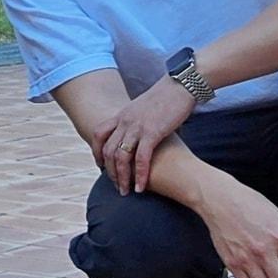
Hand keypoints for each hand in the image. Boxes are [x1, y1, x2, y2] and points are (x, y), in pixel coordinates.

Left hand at [92, 77, 194, 193]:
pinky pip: (141, 158)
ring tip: (125, 191)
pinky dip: (140, 175)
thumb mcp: (144, 107)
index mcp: (122, 114)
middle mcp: (125, 121)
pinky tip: (141, 187)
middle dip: (109, 171)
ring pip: (121, 157)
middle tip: (115, 186)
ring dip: (121, 177)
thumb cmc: (167, 97)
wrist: (181, 85)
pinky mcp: (153, 132)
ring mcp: (137, 127)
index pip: (98, 134)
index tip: (100, 165)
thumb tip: (138, 131)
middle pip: (108, 150)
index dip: (96, 151)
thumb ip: (137, 119)